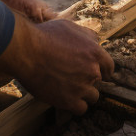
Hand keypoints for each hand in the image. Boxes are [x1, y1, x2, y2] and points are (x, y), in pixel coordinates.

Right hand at [0, 17, 114, 113]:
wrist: (26, 51)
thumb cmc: (44, 36)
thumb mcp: (69, 27)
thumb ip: (86, 35)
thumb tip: (96, 40)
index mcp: (94, 52)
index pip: (109, 66)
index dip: (103, 70)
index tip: (98, 73)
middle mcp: (92, 70)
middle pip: (98, 80)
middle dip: (88, 79)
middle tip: (74, 77)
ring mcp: (82, 87)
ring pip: (92, 96)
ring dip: (83, 93)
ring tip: (69, 88)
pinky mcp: (70, 101)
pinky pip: (81, 108)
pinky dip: (75, 105)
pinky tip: (66, 99)